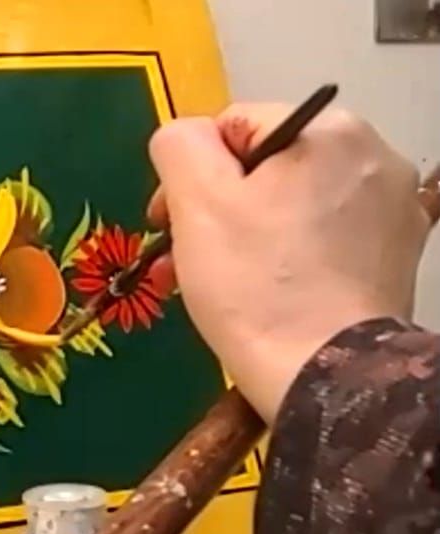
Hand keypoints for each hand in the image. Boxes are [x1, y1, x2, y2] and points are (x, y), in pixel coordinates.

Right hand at [147, 104, 430, 424]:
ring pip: (295, 202)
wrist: (324, 373)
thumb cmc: (254, 284)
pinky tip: (268, 291)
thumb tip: (184, 138)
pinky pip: (326, 236)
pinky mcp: (396, 255)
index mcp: (328, 130)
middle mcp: (374, 156)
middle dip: (219, 207)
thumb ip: (180, 145)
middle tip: (186, 258)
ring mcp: (393, 208)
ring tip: (219, 281)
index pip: (233, 127)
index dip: (190, 174)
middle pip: (268, 165)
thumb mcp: (197, 202)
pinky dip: (291, 254)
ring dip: (249, 231)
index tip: (169, 224)